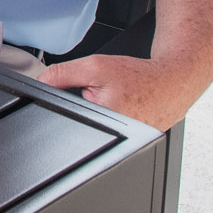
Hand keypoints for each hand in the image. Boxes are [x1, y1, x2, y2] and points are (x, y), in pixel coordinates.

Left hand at [38, 54, 205, 131]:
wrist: (173, 82)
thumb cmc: (139, 75)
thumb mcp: (94, 67)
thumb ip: (61, 74)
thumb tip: (39, 84)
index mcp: (105, 121)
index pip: (68, 119)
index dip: (69, 103)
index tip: (81, 95)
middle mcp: (117, 138)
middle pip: (81, 122)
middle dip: (86, 105)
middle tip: (106, 94)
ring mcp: (128, 145)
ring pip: (96, 126)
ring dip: (100, 112)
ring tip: (117, 100)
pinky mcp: (134, 144)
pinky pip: (112, 130)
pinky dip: (114, 117)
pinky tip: (126, 107)